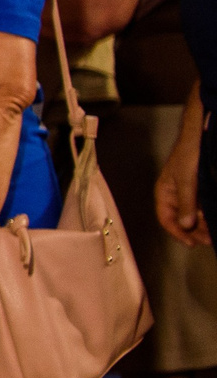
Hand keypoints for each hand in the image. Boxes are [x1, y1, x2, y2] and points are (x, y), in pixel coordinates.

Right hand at [159, 126, 208, 246]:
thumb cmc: (188, 155)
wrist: (200, 134)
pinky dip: (207, 214)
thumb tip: (185, 226)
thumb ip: (186, 204)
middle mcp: (175, 194)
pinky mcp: (199, 187)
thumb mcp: (187, 181)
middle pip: (180, 218)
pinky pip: (201, 205)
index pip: (166, 219)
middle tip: (208, 240)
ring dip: (202, 224)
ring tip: (213, 232)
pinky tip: (213, 218)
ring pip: (192, 213)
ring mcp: (188, 190)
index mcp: (164, 192)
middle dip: (193, 231)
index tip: (192, 243)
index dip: (177, 233)